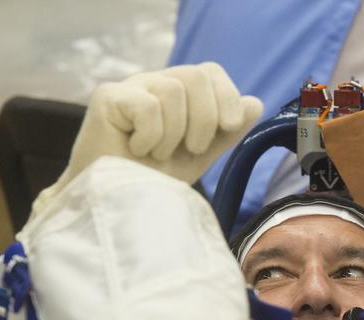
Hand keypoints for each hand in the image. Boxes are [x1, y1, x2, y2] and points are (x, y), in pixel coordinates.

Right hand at [32, 62, 262, 216]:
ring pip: (172, 90)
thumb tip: (255, 103)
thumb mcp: (199, 156)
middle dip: (205, 118)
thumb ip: (226, 131)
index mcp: (177, 93)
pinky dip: (152, 136)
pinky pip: (148, 105)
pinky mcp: (108, 97)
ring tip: (158, 154)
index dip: (227, 95)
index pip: (209, 71)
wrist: (118, 203)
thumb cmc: (153, 179)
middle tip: (191, 149)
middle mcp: (153, 83)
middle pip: (196, 75)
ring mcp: (130, 87)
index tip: (229, 127)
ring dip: (174, 133)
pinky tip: (137, 150)